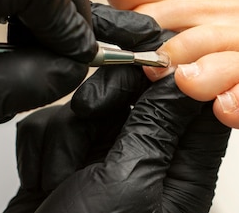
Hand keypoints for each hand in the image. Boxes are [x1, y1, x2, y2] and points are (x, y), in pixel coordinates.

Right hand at [4, 4, 230, 212]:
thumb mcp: (132, 182)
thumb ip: (156, 124)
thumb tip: (180, 76)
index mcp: (181, 170)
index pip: (195, 103)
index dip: (172, 72)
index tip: (144, 57)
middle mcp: (145, 160)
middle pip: (135, 95)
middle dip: (103, 103)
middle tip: (88, 117)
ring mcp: (105, 159)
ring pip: (89, 105)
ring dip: (65, 136)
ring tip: (61, 175)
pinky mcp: (69, 159)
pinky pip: (55, 125)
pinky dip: (44, 150)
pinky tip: (46, 181)